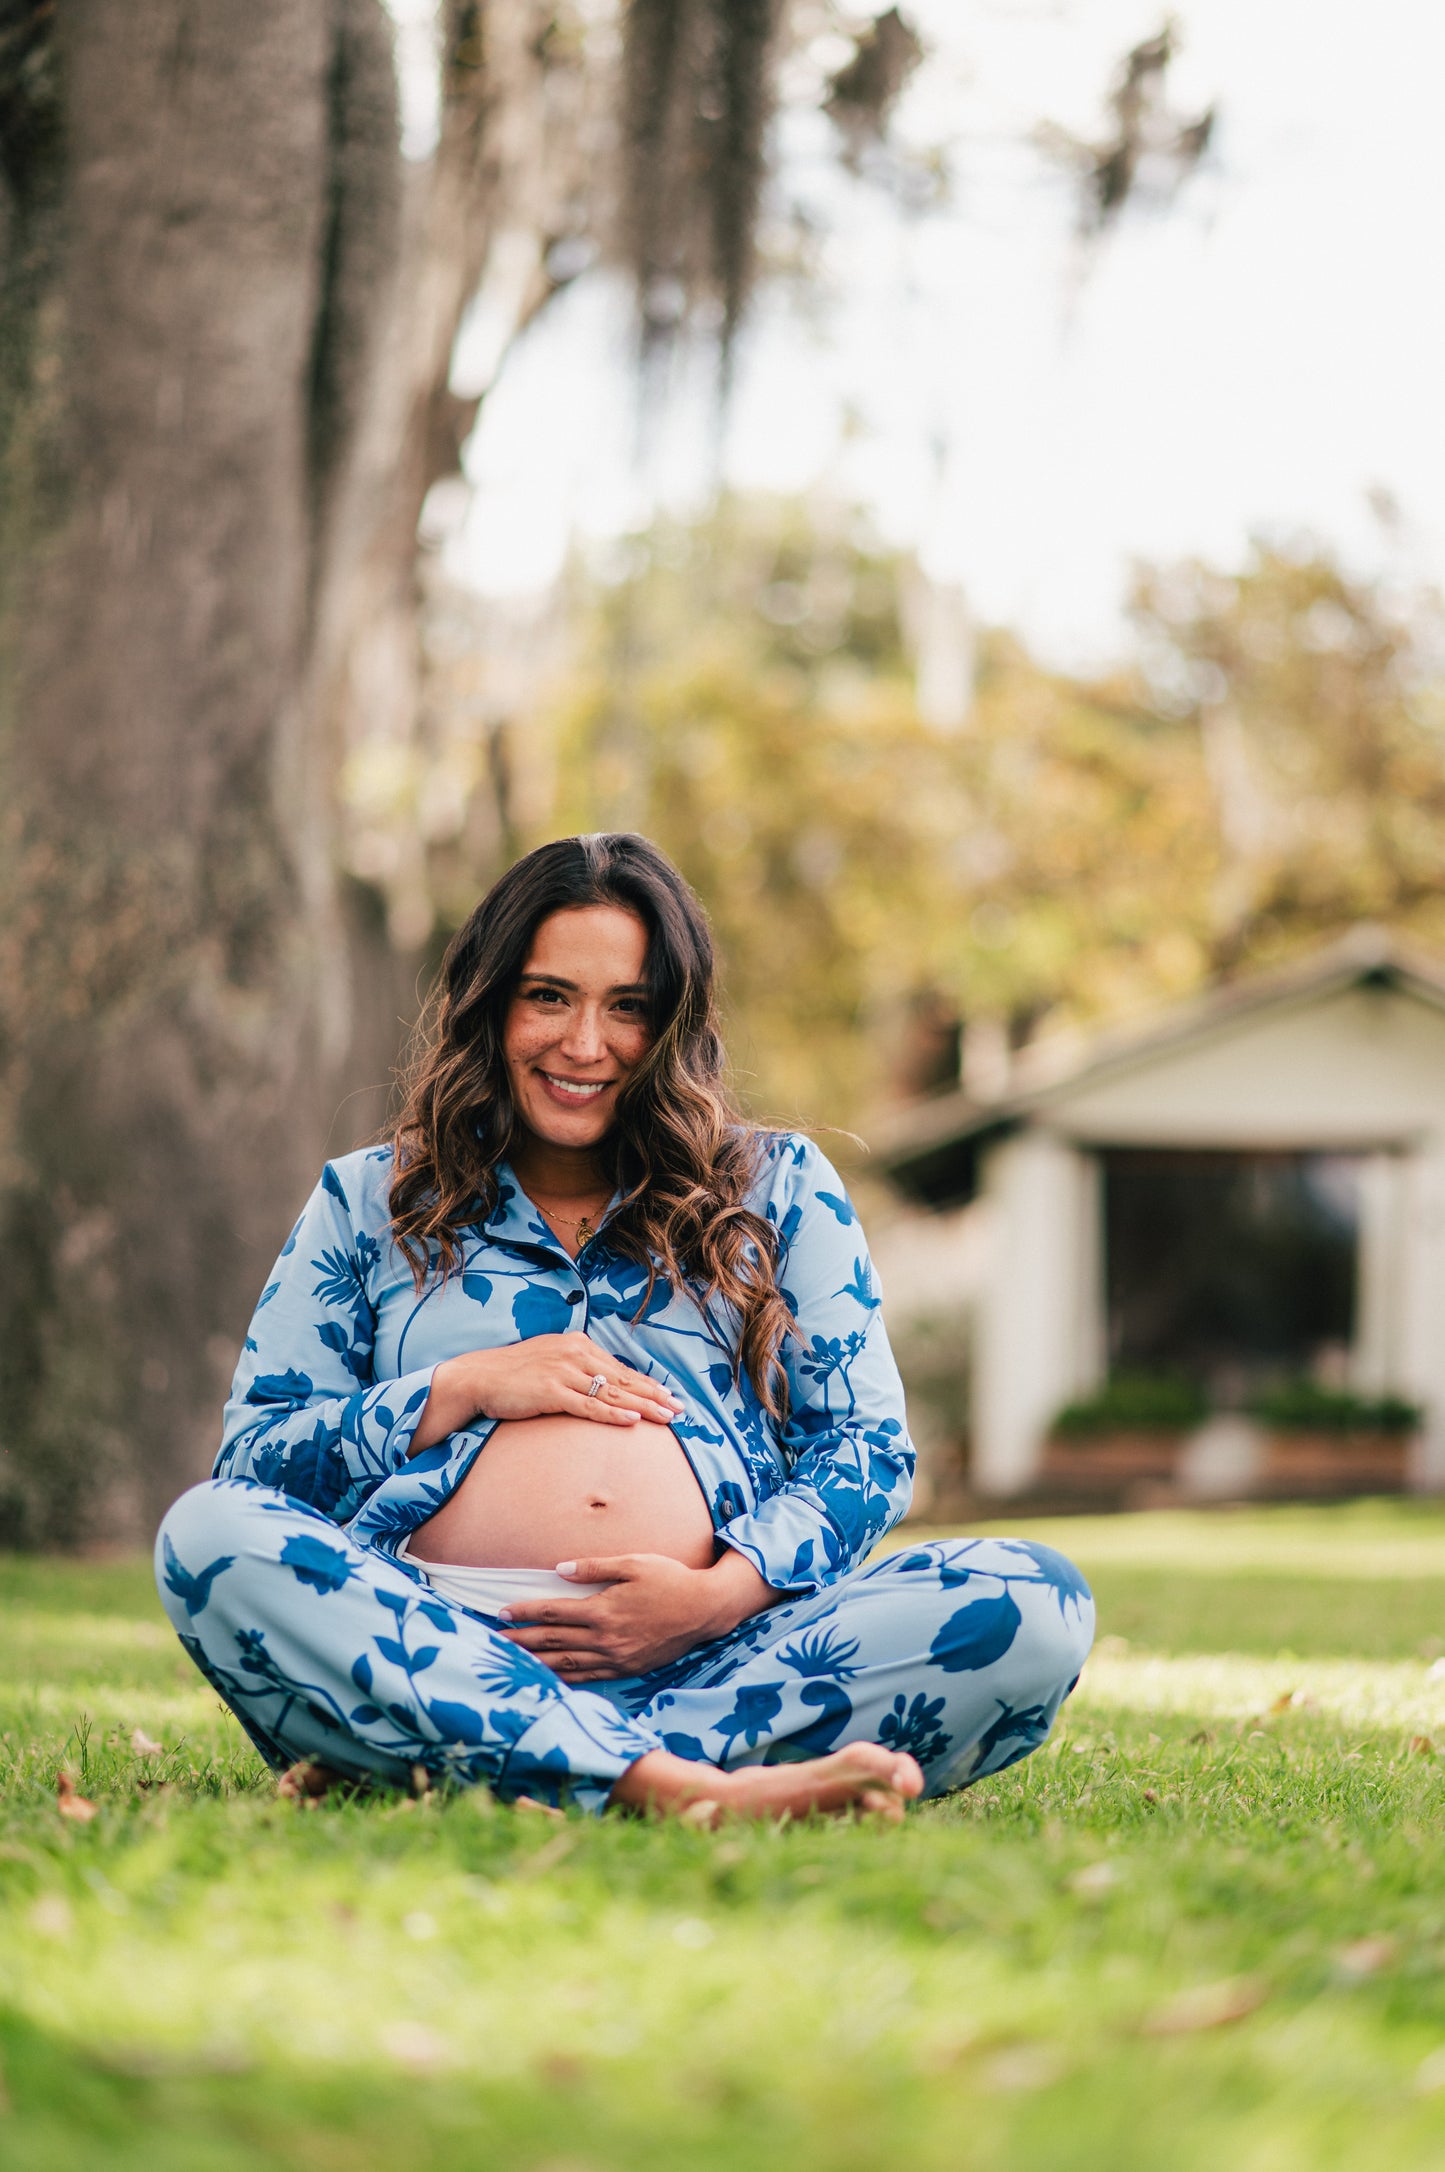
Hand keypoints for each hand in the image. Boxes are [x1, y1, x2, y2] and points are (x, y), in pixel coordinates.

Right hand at [407, 1334, 681, 1454]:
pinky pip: (589, 1406)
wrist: (478, 1377)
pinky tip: (632, 1421)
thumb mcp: (550, 1362)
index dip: (647, 1383)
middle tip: (680, 1408)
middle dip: (655, 1395)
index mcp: (578, 1345)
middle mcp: (575, 1354)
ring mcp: (564, 1372)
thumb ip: (576, 1369)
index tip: (669, 1395)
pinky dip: (613, 1414)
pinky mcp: (551, 1392)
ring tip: (667, 1417)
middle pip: (623, 1379)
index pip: (620, 1368)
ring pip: (613, 1392)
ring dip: (643, 1406)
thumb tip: (601, 1384)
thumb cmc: (513, 1375)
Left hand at [498, 1549, 777, 1679]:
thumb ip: (595, 1567)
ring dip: (536, 1663)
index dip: (526, 1611)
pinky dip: (564, 1678)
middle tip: (493, 1642)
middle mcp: (606, 1639)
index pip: (554, 1613)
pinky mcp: (626, 1670)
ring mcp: (616, 1659)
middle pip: (553, 1641)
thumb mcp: (634, 1563)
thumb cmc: (670, 1580)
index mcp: (604, 1611)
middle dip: (521, 1640)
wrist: (704, 1610)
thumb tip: (559, 1570)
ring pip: (566, 1663)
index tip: (502, 1610)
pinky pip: (587, 1678)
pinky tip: (548, 1678)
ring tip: (511, 1663)